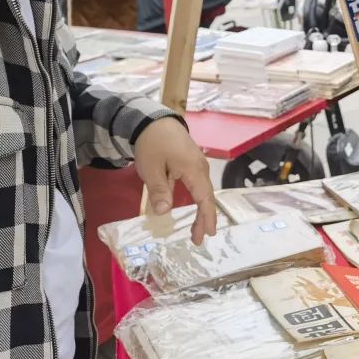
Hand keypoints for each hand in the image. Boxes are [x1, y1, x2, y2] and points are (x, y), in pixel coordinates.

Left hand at [133, 117, 216, 244]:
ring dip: (201, 210)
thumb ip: (159, 191)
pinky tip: (192, 206)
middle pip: (207, 197)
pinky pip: (199, 184)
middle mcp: (201, 168)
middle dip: (204, 218)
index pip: (204, 199)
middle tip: (199, 238)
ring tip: (197, 228)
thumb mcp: (151, 169)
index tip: (207, 235)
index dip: (206, 218)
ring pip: (204, 191)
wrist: (153, 120)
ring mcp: (198, 164)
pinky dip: (197, 199)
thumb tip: (164, 213)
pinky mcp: (192, 162)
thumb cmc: (153, 144)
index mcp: (193, 170)